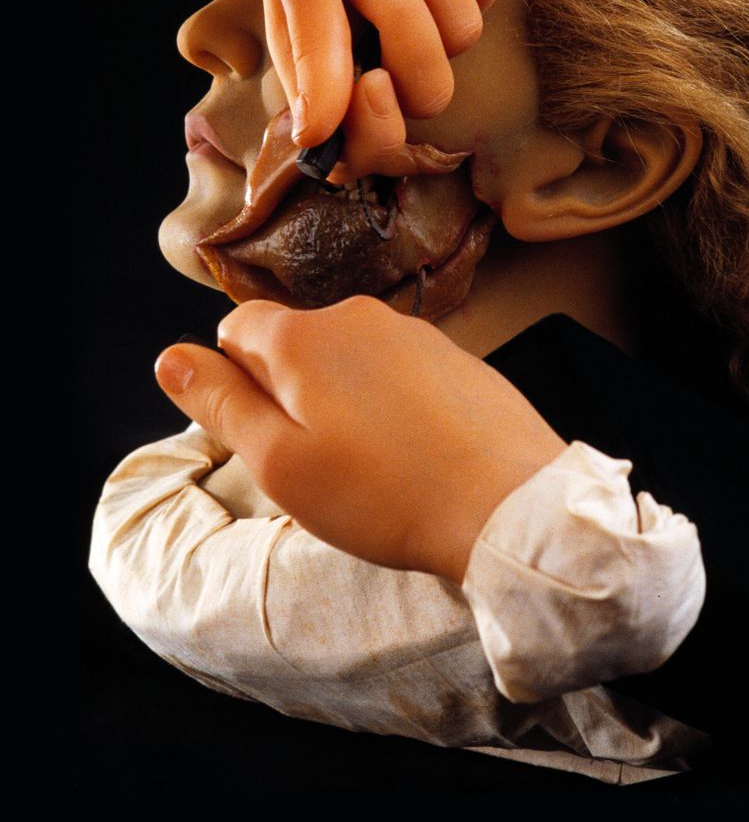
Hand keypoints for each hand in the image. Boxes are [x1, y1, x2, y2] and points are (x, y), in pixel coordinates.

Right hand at [154, 298, 565, 583]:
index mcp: (303, 336)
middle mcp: (358, 316)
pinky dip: (394, 405)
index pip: (237, 329)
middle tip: (319, 462)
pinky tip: (414, 456)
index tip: (266, 435)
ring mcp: (415, 333)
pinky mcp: (457, 357)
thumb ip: (219, 403)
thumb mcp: (278, 462)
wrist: (505, 504)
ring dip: (345, 401)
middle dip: (293, 393)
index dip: (238, 383)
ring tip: (373, 467)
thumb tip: (170, 358)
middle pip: (296, 343)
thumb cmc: (384, 495)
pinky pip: (400, 372)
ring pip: (350, 359)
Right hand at [259, 0, 501, 167]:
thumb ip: (314, 51)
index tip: (374, 84)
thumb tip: (314, 136)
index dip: (374, 132)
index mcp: (319, 55)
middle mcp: (374, 48)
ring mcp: (428, 18)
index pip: (354, 143)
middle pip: (422, 100)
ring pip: (458, 42)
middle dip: (406, 30)